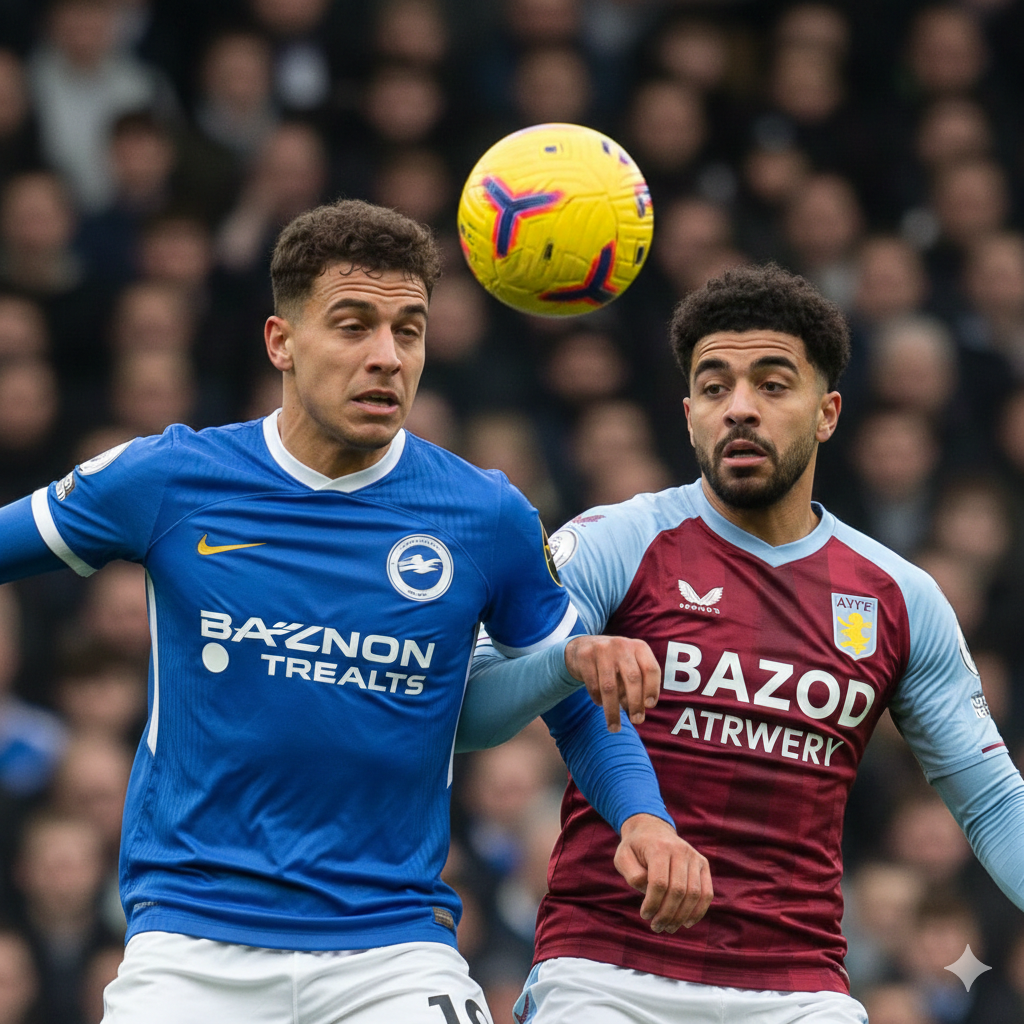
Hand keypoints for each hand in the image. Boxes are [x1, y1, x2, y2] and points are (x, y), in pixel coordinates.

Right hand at [564, 634, 660, 731]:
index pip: (651, 669)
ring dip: (613, 711)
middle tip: (637, 721)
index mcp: (639, 647)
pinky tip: (600, 703)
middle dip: (635, 703)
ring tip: (614, 727)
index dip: (652, 689)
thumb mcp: (630, 666)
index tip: (649, 706)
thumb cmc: (614, 663)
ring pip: (610, 687)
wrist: (583, 647)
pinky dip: (598, 699)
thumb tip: (638, 711)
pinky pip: (593, 685)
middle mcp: (622, 645)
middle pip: (633, 678)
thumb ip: (638, 686)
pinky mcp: (585, 656)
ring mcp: (602, 649)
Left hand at [615, 813, 712, 933]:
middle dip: (667, 914)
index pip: (659, 882)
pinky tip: (687, 922)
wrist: (652, 829)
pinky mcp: (703, 864)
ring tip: (668, 928)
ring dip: (681, 917)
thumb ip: (631, 874)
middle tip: (656, 927)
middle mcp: (680, 850)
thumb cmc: (635, 848)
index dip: (652, 904)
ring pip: (694, 894)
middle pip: (678, 890)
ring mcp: (694, 856)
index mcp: (659, 847)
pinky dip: (699, 911)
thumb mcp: (622, 857)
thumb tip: (648, 889)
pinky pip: (707, 892)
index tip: (644, 915)